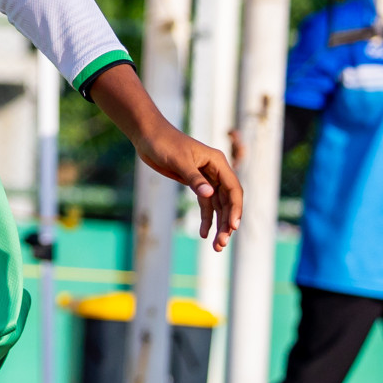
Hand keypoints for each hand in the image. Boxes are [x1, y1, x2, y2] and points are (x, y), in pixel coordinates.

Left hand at [134, 124, 243, 251]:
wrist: (147, 136)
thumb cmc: (163, 143)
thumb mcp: (178, 160)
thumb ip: (193, 178)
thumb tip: (209, 195)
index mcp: (217, 162)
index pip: (233, 189)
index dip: (235, 209)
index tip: (233, 227)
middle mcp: (216, 171)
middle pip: (227, 201)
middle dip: (226, 223)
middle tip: (221, 243)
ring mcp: (206, 179)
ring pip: (218, 206)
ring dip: (218, 225)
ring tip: (216, 246)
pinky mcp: (195, 184)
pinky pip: (205, 205)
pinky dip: (206, 219)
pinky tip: (203, 234)